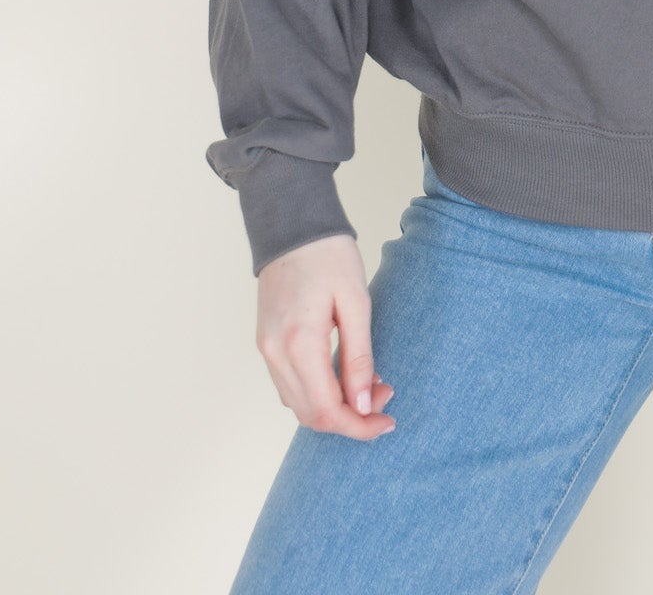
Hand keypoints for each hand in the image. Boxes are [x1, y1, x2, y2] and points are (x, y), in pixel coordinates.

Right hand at [255, 233, 396, 438]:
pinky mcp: (265, 344)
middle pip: (311, 416)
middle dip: (351, 418)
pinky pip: (289, 387)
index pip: (327, 411)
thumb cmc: (329, 255)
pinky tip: (342, 376)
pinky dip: (316, 393)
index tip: (387, 420)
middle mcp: (275, 355)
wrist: (293, 225)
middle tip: (384, 396)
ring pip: (298, 406)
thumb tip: (362, 405)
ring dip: (334, 408)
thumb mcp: (356, 302)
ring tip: (368, 384)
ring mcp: (266, 351)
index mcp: (299, 344)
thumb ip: (358, 357)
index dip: (359, 426)